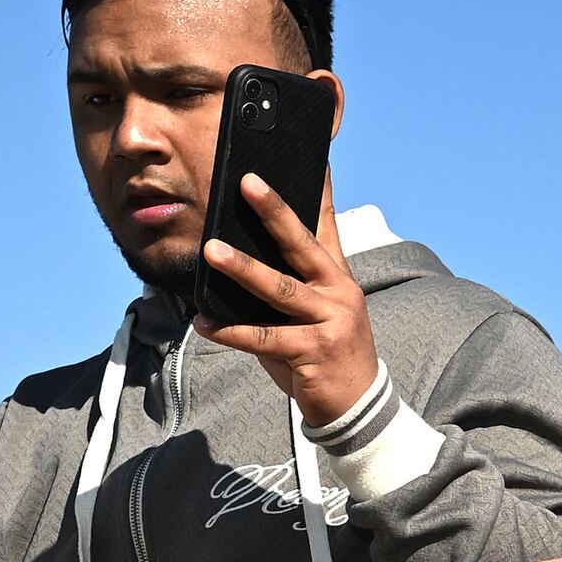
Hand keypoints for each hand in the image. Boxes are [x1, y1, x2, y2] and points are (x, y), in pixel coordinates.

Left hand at [190, 177, 391, 437]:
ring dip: (243, 268)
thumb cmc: (324, 351)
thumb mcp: (315, 309)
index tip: (315, 155)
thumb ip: (288, 282)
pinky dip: (231, 332)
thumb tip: (235, 255)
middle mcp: (338, 292)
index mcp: (337, 276)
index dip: (321, 188)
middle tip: (247, 182)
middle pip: (302, 243)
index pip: (327, 223)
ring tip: (212, 250)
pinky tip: (205, 322)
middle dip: (274, 211)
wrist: (356, 406)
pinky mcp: (314, 351)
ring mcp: (329, 321)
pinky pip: (264, 338)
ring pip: (279, 288)